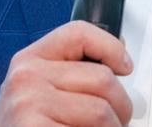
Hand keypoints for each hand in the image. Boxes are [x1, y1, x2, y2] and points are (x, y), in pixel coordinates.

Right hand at [0, 20, 133, 125]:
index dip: (110, 46)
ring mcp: (29, 105)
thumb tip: (117, 60)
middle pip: (102, 78)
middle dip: (121, 106)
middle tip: (116, 122)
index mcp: (28, 61)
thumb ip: (70, 73)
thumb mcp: (38, 91)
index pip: (78, 33)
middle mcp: (26, 78)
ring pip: (102, 112)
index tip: (125, 66)